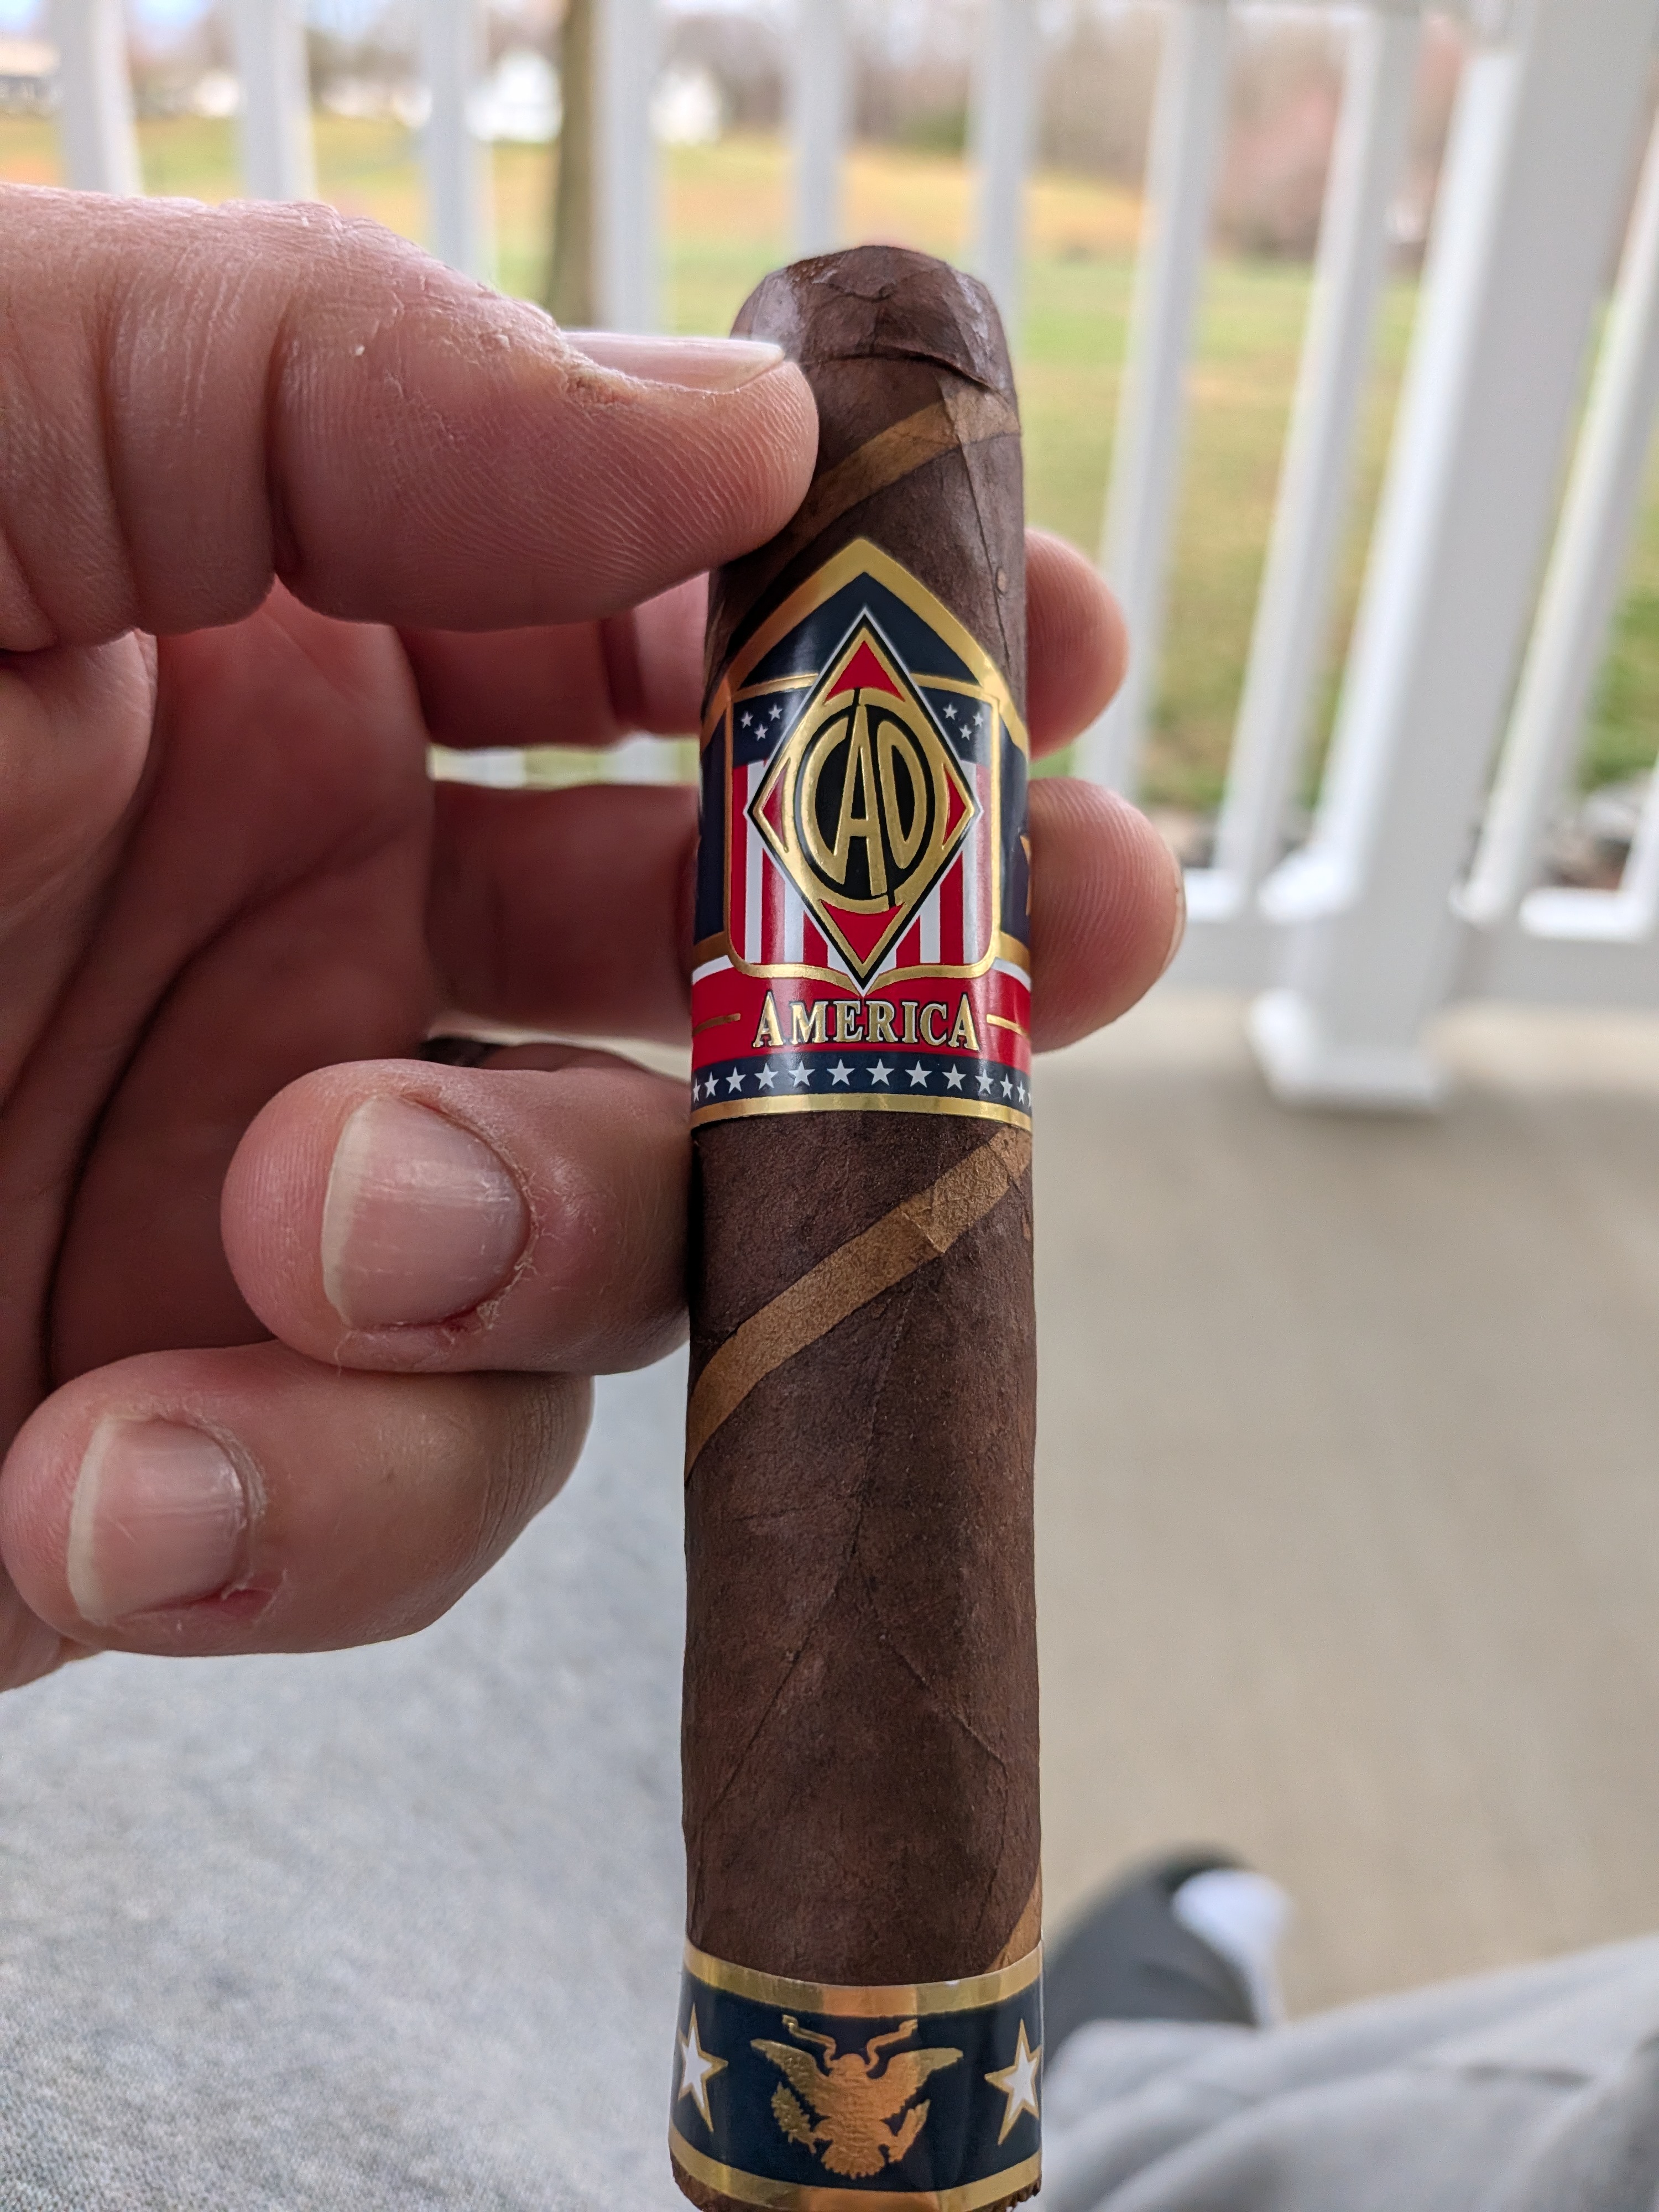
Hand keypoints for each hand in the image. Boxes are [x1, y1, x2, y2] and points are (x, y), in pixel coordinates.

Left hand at [0, 188, 1181, 1691]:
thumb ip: (314, 373)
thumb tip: (729, 424)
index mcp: (262, 646)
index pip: (653, 634)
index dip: (870, 645)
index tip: (1036, 669)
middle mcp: (305, 919)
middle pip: (719, 959)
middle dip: (897, 968)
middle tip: (1048, 949)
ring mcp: (268, 1199)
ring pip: (601, 1257)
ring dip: (525, 1250)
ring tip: (320, 1223)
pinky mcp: (183, 1448)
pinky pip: (393, 1504)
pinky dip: (305, 1506)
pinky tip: (111, 1474)